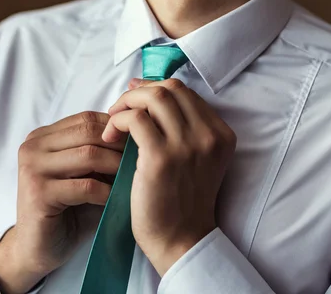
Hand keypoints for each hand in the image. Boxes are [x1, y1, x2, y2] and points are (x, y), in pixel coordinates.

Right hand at [0, 111, 127, 293]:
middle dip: (120, 145)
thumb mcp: (84, 174)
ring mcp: (32, 168)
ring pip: (89, 155)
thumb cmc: (68, 210)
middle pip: (88, 132)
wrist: (37, 249)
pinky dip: (107, 192)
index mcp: (42, 136)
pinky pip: (85, 186)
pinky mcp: (38, 193)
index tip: (140, 142)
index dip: (117, 128)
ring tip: (135, 177)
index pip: (87, 118)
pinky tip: (118, 199)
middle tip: (143, 158)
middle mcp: (32, 146)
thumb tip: (138, 131)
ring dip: (117, 167)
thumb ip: (100, 152)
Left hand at [103, 78, 236, 275]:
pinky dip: (118, 121)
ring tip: (113, 121)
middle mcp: (209, 136)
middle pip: (171, 89)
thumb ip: (180, 128)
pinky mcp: (161, 157)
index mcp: (221, 134)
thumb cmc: (181, 201)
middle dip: (139, 92)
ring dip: (127, 103)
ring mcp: (188, 145)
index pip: (185, 92)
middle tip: (120, 108)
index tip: (134, 98)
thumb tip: (142, 90)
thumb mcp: (195, 159)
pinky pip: (136, 119)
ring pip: (154, 98)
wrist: (181, 240)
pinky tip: (109, 136)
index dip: (154, 88)